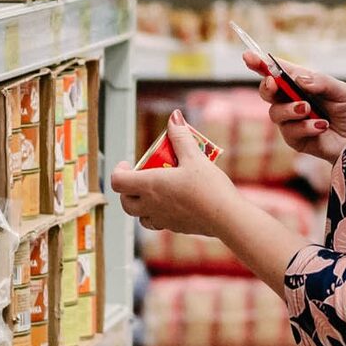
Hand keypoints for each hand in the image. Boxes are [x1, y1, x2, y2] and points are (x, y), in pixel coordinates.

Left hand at [110, 110, 238, 235]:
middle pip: (125, 201)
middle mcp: (150, 205)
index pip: (118, 181)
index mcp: (150, 186)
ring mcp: (162, 219)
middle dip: (128, 188)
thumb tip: (174, 117)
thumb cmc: (209, 187)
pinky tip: (173, 203)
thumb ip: (181, 136)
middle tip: (142, 176)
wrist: (227, 217)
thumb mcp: (195, 156)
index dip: (118, 170)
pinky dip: (156, 214)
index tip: (128, 163)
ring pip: (139, 215)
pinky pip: (157, 222)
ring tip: (155, 191)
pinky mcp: (174, 228)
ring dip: (140, 203)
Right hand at [243, 51, 345, 163]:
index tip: (248, 56)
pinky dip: (305, 127)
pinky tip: (321, 126)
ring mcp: (292, 121)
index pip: (277, 71)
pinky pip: (290, 132)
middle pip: (267, 92)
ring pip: (275, 113)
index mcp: (301, 84)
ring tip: (307, 109)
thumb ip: (320, 82)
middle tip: (273, 83)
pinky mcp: (296, 140)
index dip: (260, 64)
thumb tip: (297, 78)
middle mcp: (292, 101)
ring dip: (289, 109)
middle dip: (266, 86)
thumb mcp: (341, 90)